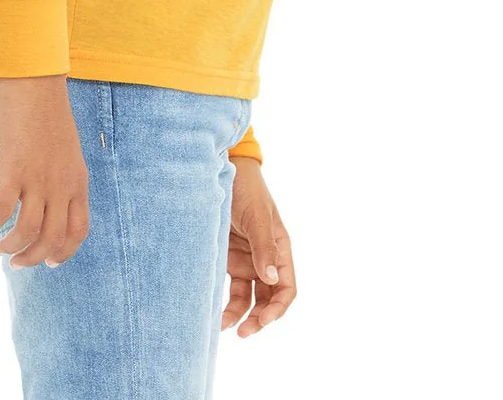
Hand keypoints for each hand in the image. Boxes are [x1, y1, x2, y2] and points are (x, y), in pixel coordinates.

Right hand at [0, 74, 89, 270]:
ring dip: (9, 247)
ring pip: (26, 232)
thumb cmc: (45, 109)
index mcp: (77, 180)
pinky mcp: (13, 168)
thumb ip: (60, 173)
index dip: (63, 253)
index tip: (48, 262)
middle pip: (51, 240)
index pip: (78, 231)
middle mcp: (61, 183)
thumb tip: (46, 195)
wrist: (33, 78)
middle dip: (32, 258)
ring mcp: (38, 177)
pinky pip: (2, 211)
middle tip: (14, 262)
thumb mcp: (64, 147)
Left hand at [221, 158, 295, 336]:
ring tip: (226, 328)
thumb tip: (271, 279)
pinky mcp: (227, 259)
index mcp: (280, 248)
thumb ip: (264, 247)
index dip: (278, 308)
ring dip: (242, 315)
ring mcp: (246, 260)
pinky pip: (231, 288)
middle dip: (260, 318)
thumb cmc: (246, 189)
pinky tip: (216, 315)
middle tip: (245, 332)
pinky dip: (226, 303)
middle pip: (268, 298)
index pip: (286, 287)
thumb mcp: (257, 216)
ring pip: (249, 298)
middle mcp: (265, 258)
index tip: (264, 320)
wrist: (221, 170)